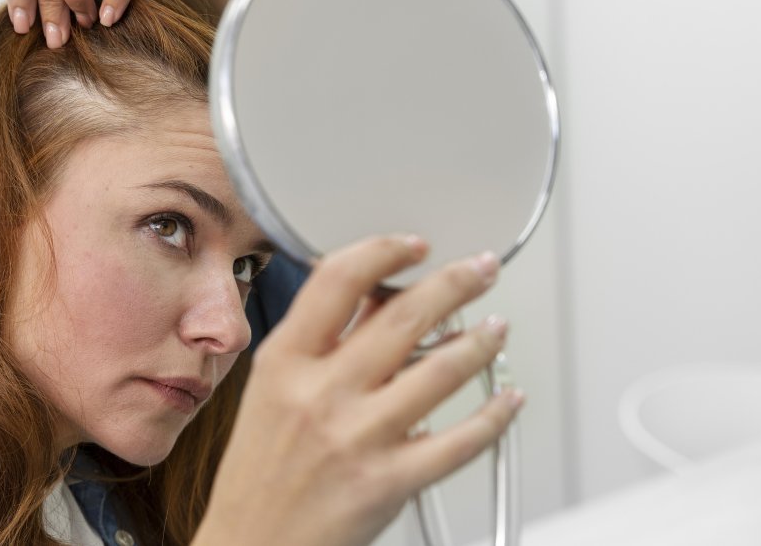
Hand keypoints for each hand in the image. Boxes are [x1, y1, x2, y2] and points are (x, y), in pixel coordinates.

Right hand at [196, 236, 522, 545]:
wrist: (255, 543)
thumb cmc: (261, 473)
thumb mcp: (271, 392)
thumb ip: (320, 344)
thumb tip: (375, 298)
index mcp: (285, 362)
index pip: (338, 280)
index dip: (385, 251)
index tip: (414, 245)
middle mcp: (322, 393)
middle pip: (403, 316)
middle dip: (456, 282)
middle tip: (481, 270)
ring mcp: (358, 437)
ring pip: (442, 370)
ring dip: (481, 341)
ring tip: (495, 328)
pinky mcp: (390, 481)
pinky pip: (460, 440)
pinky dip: (495, 414)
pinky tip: (506, 398)